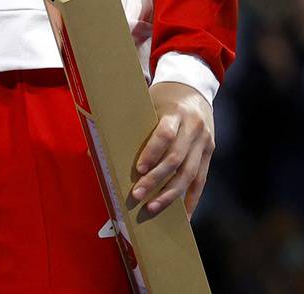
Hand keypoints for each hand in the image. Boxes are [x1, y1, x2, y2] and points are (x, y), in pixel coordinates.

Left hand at [132, 81, 213, 216]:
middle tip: (138, 195)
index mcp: (176, 113)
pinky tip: (184, 214)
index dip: (152, 152)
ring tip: (153, 207)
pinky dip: (192, 198)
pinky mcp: (209, 153)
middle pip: (177, 159)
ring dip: (171, 194)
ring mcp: (205, 142)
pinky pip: (201, 179)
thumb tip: (94, 150)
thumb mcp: (146, 102)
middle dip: (156, 179)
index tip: (139, 169)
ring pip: (190, 174)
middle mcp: (194, 128)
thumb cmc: (162, 97)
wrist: (194, 88)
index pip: (165, 135)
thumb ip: (129, 124)